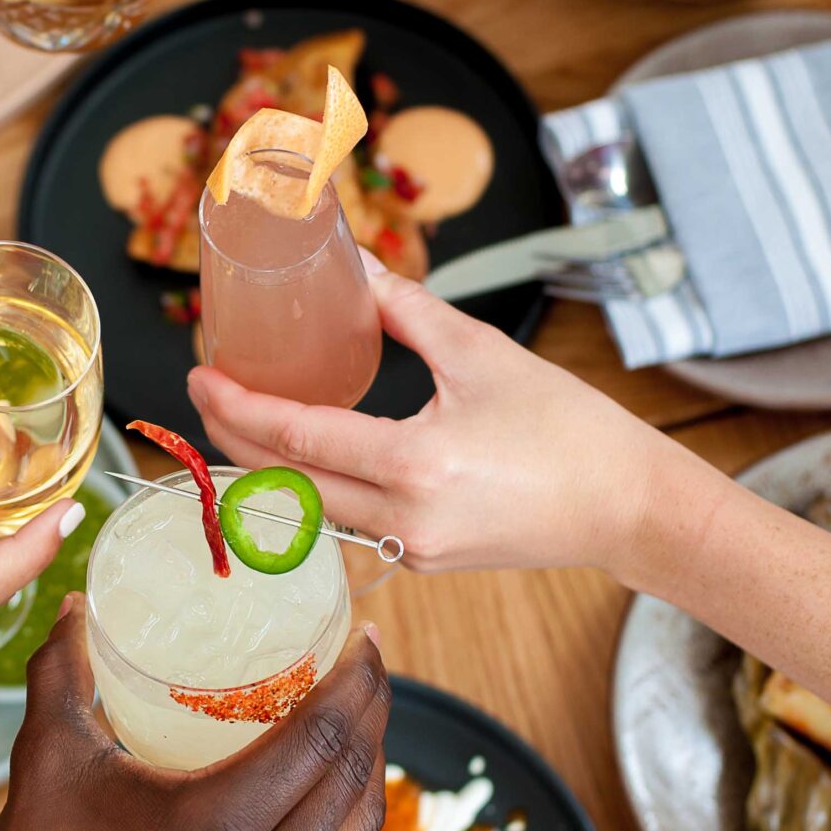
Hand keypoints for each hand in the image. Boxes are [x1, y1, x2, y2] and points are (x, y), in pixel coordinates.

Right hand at [0, 599, 390, 830]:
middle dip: (374, 707)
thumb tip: (71, 608)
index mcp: (218, 824)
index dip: (356, 681)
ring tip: (358, 709)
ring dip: (368, 758)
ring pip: (356, 822)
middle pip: (353, 774)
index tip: (364, 635)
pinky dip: (345, 807)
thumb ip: (60, 673)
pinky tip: (324, 777)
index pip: (321, 739)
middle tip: (368, 656)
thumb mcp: (47, 759)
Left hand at [190, 261, 668, 573]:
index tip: (201, 374)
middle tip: (206, 393)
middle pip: (286, 484)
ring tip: (241, 418)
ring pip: (309, 512)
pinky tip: (301, 454)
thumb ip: (406, 311)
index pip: (297, 437)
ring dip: (267, 467)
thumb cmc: (569, 429)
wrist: (628, 506)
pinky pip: (346, 525)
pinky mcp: (422, 560)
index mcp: (414, 466)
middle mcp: (403, 519)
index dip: (239, 405)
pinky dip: (313, 488)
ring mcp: (410, 549)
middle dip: (234, 438)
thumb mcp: (481, 353)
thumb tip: (358, 270)